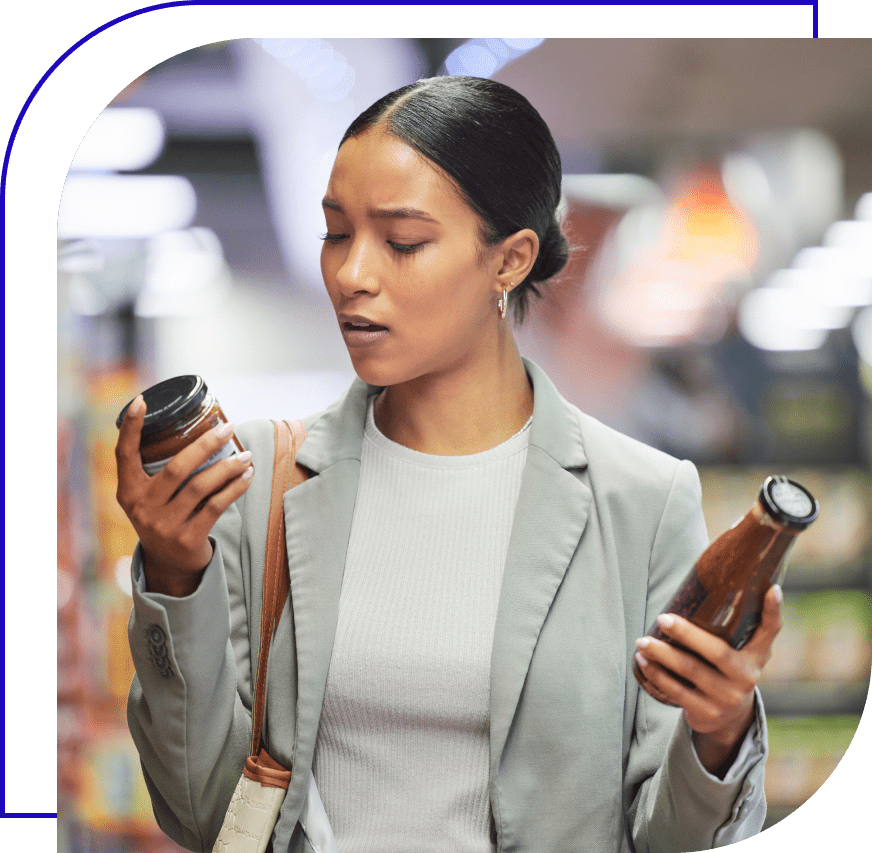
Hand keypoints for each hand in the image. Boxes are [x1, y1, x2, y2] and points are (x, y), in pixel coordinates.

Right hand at [115, 394, 254, 596]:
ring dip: (228, 467)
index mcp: (129, 491)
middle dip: (205, 444)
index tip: (141, 401)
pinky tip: (247, 476)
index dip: (131, 427)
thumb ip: (162, 471)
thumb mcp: (152, 497)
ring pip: (201, 487)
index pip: (124, 454)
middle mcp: (142, 508)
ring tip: (246, 455)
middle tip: (228, 428)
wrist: (170, 566)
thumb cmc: (166, 517)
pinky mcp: (187, 539)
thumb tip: (200, 430)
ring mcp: (163, 525)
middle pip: (177, 467)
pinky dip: (235, 488)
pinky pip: (216, 506)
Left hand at [634, 585, 782, 775]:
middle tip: (661, 618)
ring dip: (662, 655)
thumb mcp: (741, 651)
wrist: (728, 718)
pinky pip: (677, 692)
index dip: (773, 611)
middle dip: (686, 634)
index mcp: (756, 656)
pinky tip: (643, 661)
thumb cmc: (728, 669)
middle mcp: (746, 677)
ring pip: (691, 671)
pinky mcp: (707, 713)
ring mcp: (727, 698)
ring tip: (642, 641)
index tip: (773, 589)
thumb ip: (736, 624)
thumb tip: (719, 577)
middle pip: (717, 652)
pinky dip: (657, 675)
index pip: (771, 630)